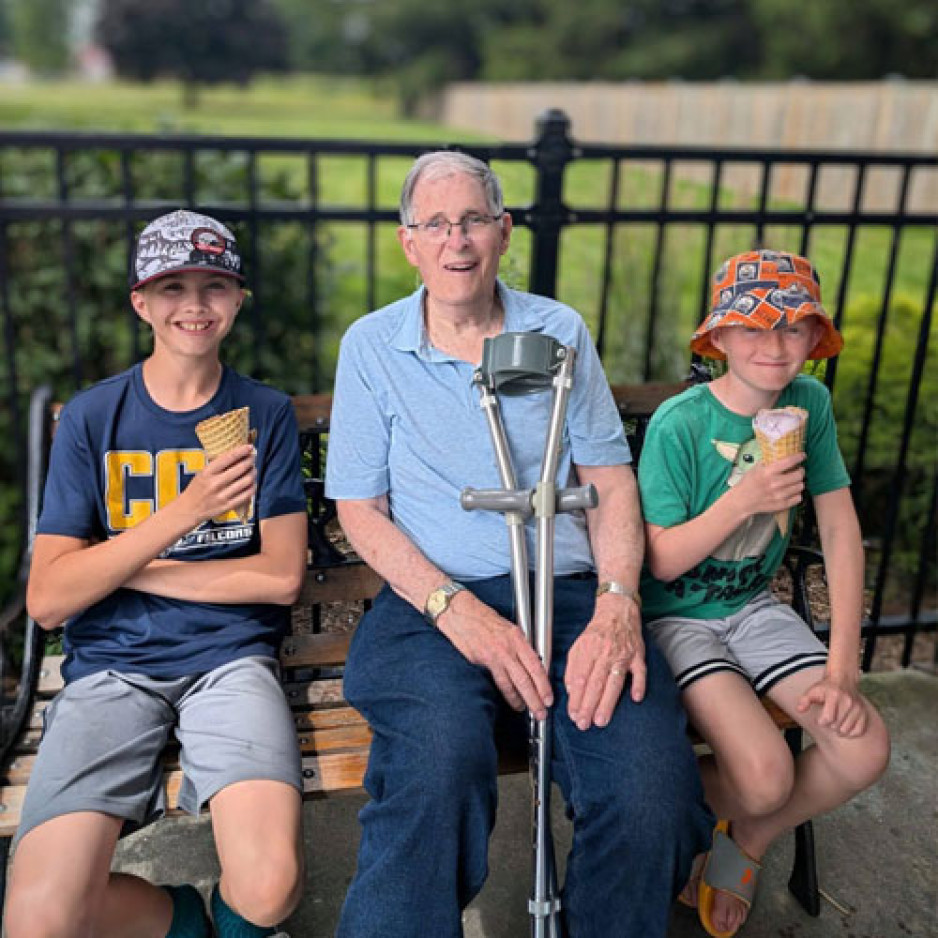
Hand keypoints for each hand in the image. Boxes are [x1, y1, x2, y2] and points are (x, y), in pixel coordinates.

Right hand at [177, 444, 256, 525]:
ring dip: (253, 473)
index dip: (241, 451)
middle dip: (250, 461)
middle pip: (241, 468)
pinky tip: (252, 483)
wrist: (189, 509)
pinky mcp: (228, 506)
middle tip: (253, 458)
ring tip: (253, 470)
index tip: (250, 446)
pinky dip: (252, 487)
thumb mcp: (202, 473)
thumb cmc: (197, 488)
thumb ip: (217, 466)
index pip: (228, 458)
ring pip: (246, 481)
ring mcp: (222, 495)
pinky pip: (246, 494)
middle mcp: (216, 483)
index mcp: (208, 472)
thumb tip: (237, 455)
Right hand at [436, 592, 553, 719]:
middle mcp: (507, 648)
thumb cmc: (482, 617)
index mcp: (516, 637)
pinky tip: (512, 701)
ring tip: (527, 710)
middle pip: (525, 679)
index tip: (549, 697)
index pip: (535, 665)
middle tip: (541, 713)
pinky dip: (506, 694)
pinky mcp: (480, 662)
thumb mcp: (507, 627)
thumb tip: (532, 662)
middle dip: (535, 699)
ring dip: (520, 700)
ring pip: (511, 684)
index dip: (544, 684)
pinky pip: (497, 682)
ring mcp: (493, 656)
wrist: (459, 613)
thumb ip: (520, 645)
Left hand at [565, 594, 644, 730]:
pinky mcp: (638, 655)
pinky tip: (635, 698)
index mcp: (587, 650)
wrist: (617, 610)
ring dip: (607, 702)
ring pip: (614, 681)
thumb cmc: (597, 632)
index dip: (575, 698)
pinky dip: (638, 684)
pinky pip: (639, 671)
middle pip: (595, 683)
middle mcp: (604, 652)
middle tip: (583, 724)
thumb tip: (570, 690)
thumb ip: (573, 667)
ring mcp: (622, 654)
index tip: (573, 714)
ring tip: (601, 720)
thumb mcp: (578, 646)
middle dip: (588, 706)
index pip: (579, 678)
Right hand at [733, 452, 805, 517]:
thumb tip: (780, 454)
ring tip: (795, 481)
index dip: (799, 457)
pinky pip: (798, 498)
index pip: (789, 462)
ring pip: (800, 486)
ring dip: (799, 482)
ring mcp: (780, 495)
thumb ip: (767, 462)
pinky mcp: (782, 505)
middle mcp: (776, 483)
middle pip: (799, 475)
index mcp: (768, 472)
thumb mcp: (755, 469)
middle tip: (798, 470)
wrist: (742, 501)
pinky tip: (793, 491)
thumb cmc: (748, 483)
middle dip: (801, 471)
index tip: (803, 456)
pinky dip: (797, 494)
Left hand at [797, 672, 867, 736]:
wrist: (843, 680)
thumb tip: (799, 710)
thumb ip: (804, 700)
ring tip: (835, 721)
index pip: (828, 719)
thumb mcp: (812, 691)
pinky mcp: (864, 713)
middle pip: (836, 726)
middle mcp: (848, 701)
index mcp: (834, 696)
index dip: (821, 722)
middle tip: (828, 717)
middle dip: (829, 725)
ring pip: (846, 730)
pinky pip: (858, 731)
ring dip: (838, 729)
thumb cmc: (825, 688)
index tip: (819, 719)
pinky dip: (850, 732)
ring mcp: (858, 708)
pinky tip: (844, 725)